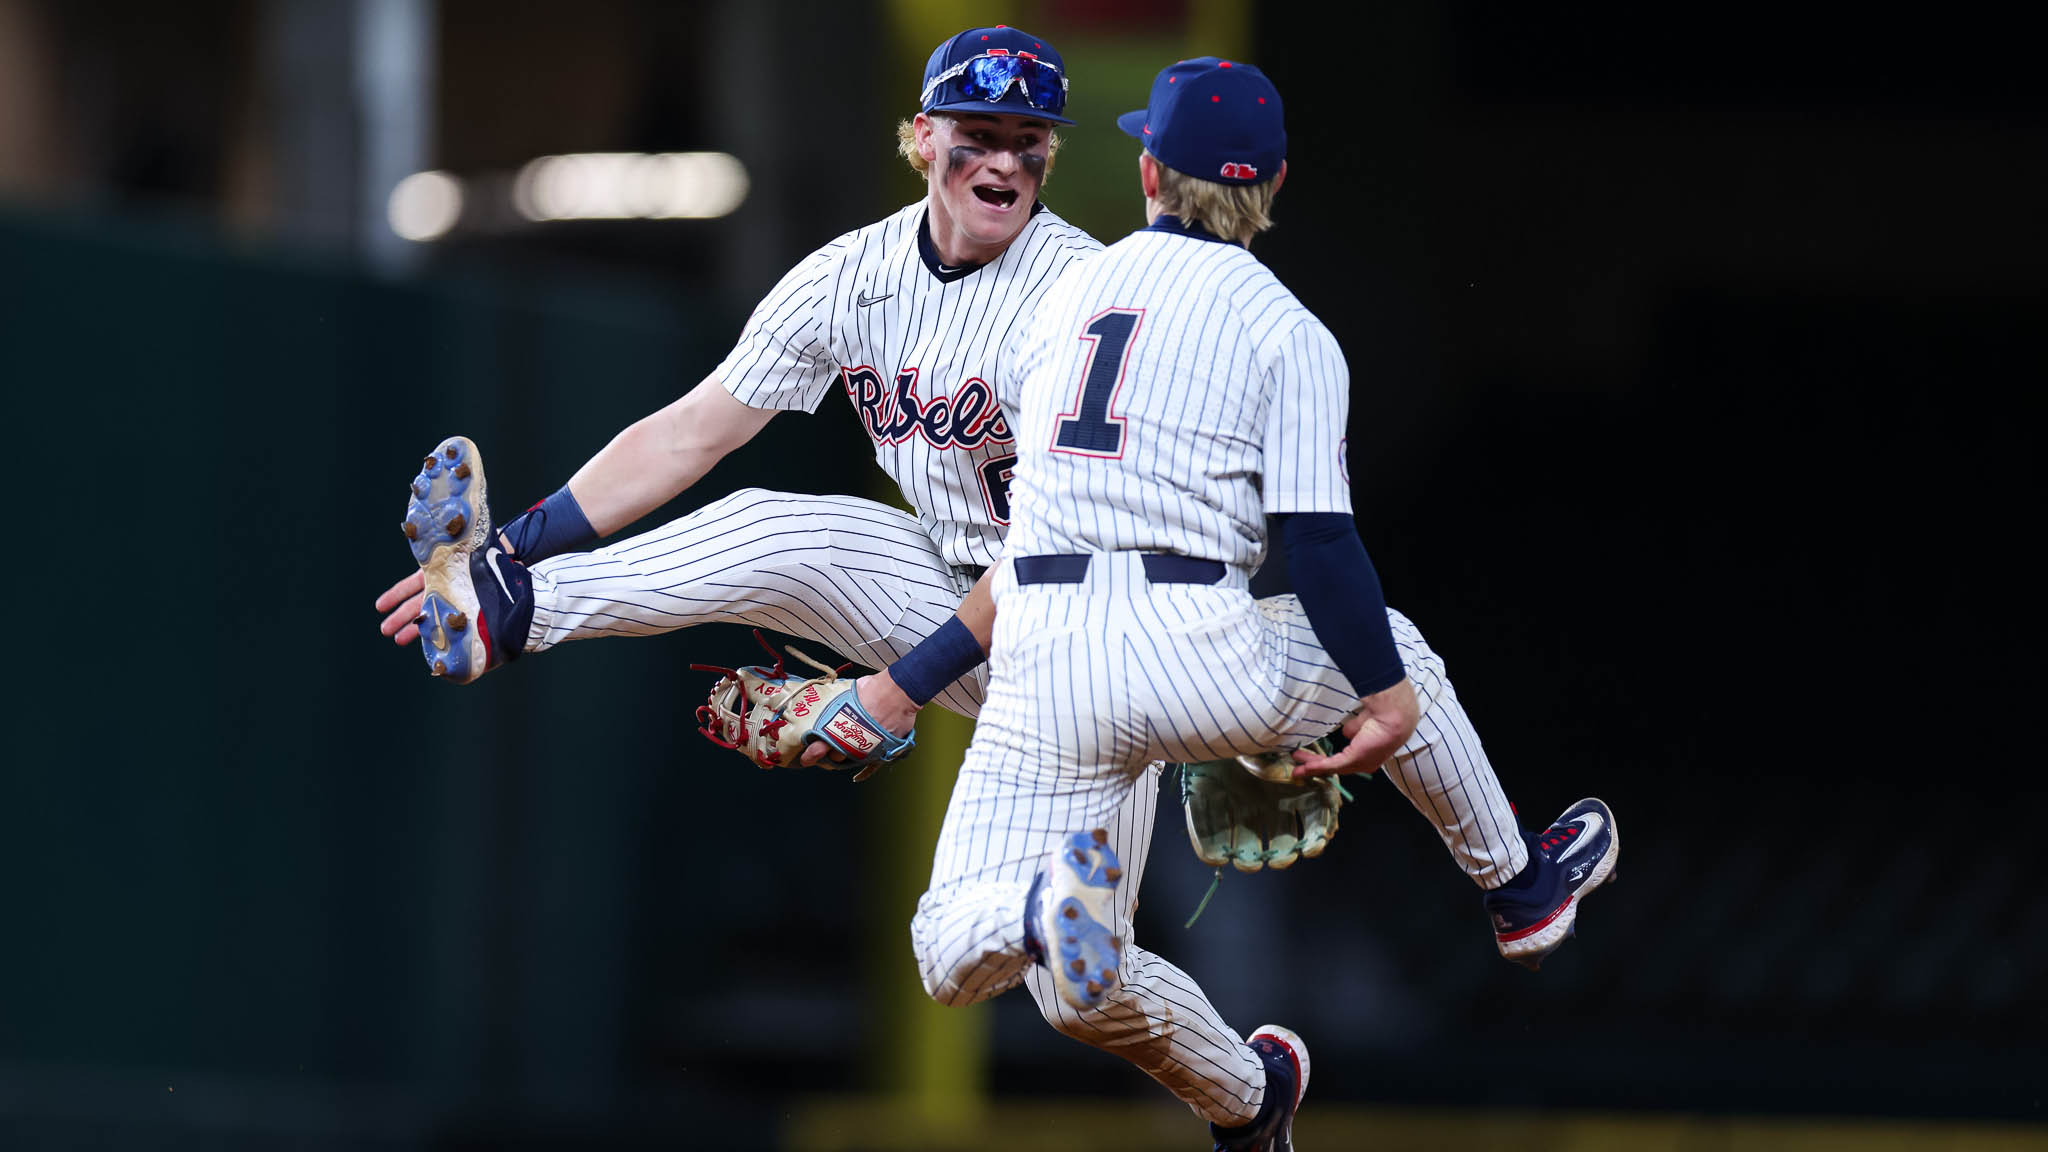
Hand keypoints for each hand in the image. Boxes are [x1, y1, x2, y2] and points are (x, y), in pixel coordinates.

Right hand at [377, 530, 515, 646]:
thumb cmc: (481, 551)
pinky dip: (437, 630)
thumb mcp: (461, 551)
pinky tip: (427, 642)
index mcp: (437, 572)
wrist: (502, 557)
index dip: (395, 596)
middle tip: (385, 631)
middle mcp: (442, 586)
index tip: (380, 607)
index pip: (410, 586)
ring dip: (413, 627)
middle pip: (416, 603)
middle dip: (400, 617)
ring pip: (429, 613)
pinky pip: (446, 620)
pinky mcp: (463, 606)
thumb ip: (448, 554)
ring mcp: (451, 597)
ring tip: (397, 640)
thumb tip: (425, 548)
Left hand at [798, 671, 919, 766]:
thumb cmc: (875, 689)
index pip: (820, 745)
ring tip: (836, 757)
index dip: (811, 752)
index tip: (806, 757)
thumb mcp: (847, 692)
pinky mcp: (882, 750)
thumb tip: (827, 699)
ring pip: (849, 761)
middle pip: (833, 755)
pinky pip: (872, 767)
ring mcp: (867, 747)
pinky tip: (857, 777)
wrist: (899, 691)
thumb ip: (837, 703)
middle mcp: (853, 741)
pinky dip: (864, 774)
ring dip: (841, 760)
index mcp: (840, 727)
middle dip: (825, 756)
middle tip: (817, 756)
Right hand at [1291, 677, 1420, 778]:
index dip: (1328, 758)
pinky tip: (1304, 768)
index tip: (1313, 755)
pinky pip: (1331, 765)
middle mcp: (1364, 761)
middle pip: (1335, 765)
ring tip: (1297, 762)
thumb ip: (1353, 729)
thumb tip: (1346, 732)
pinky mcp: (1354, 759)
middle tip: (1299, 763)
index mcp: (1369, 752)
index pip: (1344, 759)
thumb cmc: (1383, 715)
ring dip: (1312, 765)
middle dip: (1315, 765)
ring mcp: (1359, 763)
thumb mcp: (1363, 723)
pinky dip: (1316, 767)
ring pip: (1330, 766)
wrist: (1393, 716)